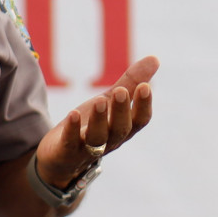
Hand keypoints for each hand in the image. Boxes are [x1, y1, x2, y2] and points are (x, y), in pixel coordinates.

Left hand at [35, 55, 158, 187]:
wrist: (61, 158)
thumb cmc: (91, 125)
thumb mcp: (110, 101)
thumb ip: (130, 82)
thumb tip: (155, 58)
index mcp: (123, 128)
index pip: (139, 120)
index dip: (143, 105)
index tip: (145, 87)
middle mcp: (109, 141)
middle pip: (120, 129)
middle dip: (121, 110)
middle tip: (121, 91)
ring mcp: (87, 149)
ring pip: (97, 138)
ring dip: (100, 119)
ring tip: (100, 100)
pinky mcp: (65, 152)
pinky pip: (70, 142)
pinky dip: (73, 129)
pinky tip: (73, 114)